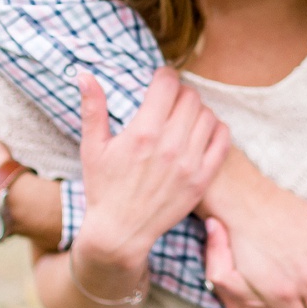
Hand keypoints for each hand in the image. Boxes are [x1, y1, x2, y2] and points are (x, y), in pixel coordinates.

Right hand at [75, 67, 229, 271]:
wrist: (120, 232)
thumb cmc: (103, 188)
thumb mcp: (92, 147)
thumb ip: (92, 108)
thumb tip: (84, 75)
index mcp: (143, 133)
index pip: (168, 84)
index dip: (164, 75)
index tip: (159, 80)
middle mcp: (170, 146)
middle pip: (190, 97)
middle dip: (179, 92)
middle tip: (170, 100)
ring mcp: (189, 164)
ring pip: (208, 115)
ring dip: (197, 110)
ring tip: (183, 116)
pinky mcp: (202, 180)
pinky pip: (222, 141)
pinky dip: (216, 129)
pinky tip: (201, 132)